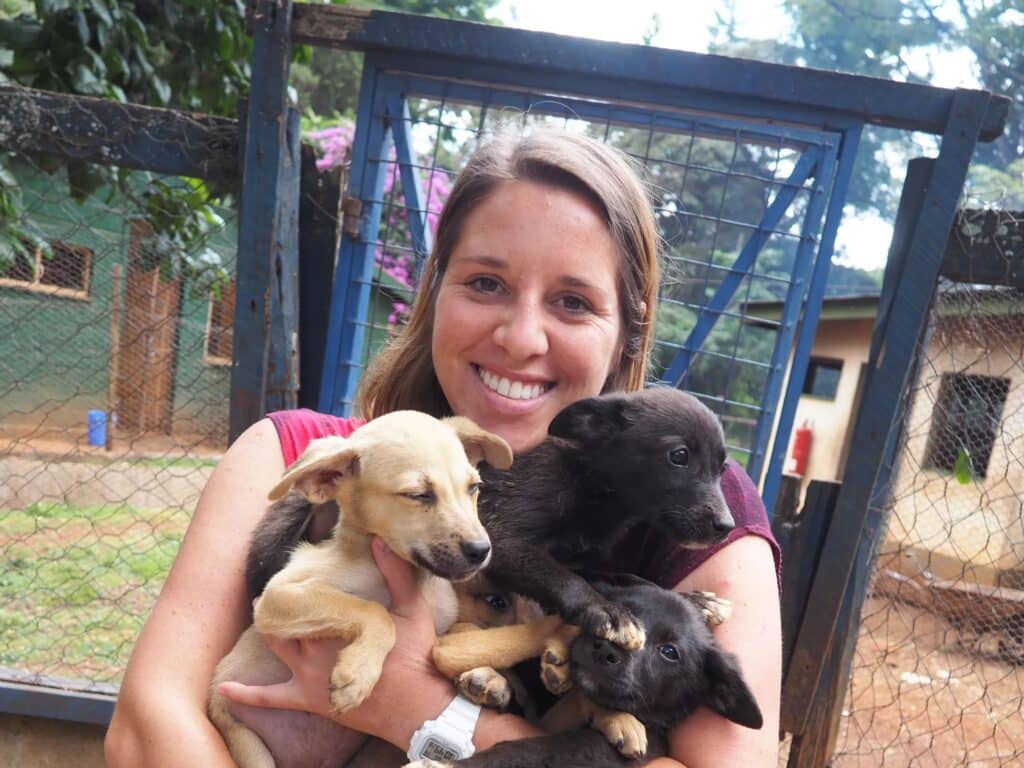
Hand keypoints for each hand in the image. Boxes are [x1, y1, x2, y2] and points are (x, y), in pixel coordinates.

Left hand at [218, 538, 453, 744]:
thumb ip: (396, 574)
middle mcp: (317, 649)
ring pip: (277, 648)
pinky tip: (225, 689)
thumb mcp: (412, 610)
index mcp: (339, 625)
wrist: (416, 708)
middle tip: (274, 590)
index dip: (301, 587)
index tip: (294, 572)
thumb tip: (380, 541)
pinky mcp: (309, 700)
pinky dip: (245, 695)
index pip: (309, 600)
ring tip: (261, 612)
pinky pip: (271, 698)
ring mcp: (309, 677)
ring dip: (267, 632)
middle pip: (288, 621)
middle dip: (279, 606)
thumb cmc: (415, 657)